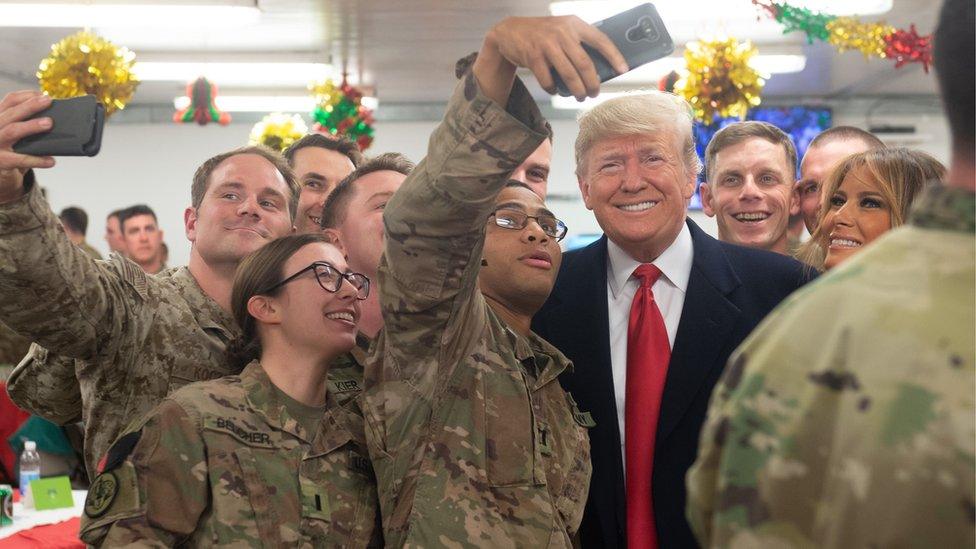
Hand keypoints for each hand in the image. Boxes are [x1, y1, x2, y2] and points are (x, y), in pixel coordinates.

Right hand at [0, 91, 54, 202]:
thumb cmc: (11, 149)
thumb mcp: (15, 133)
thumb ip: (27, 124)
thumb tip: (56, 118)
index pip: (9, 101)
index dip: (26, 96)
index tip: (43, 95)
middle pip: (11, 114)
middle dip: (30, 106)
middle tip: (48, 101)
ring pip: (12, 131)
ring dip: (31, 126)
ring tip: (49, 123)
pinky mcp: (1, 161)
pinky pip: (20, 159)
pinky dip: (37, 160)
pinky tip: (51, 161)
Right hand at [486, 16, 627, 100]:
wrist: (509, 31)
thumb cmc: (542, 34)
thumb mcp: (562, 30)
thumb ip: (578, 43)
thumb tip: (599, 69)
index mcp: (574, 24)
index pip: (600, 39)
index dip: (614, 56)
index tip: (622, 69)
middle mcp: (562, 32)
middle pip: (585, 64)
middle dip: (592, 83)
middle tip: (594, 93)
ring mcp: (547, 44)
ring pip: (569, 75)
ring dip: (577, 90)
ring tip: (580, 96)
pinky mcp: (533, 56)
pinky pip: (549, 80)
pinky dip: (554, 89)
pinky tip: (556, 90)